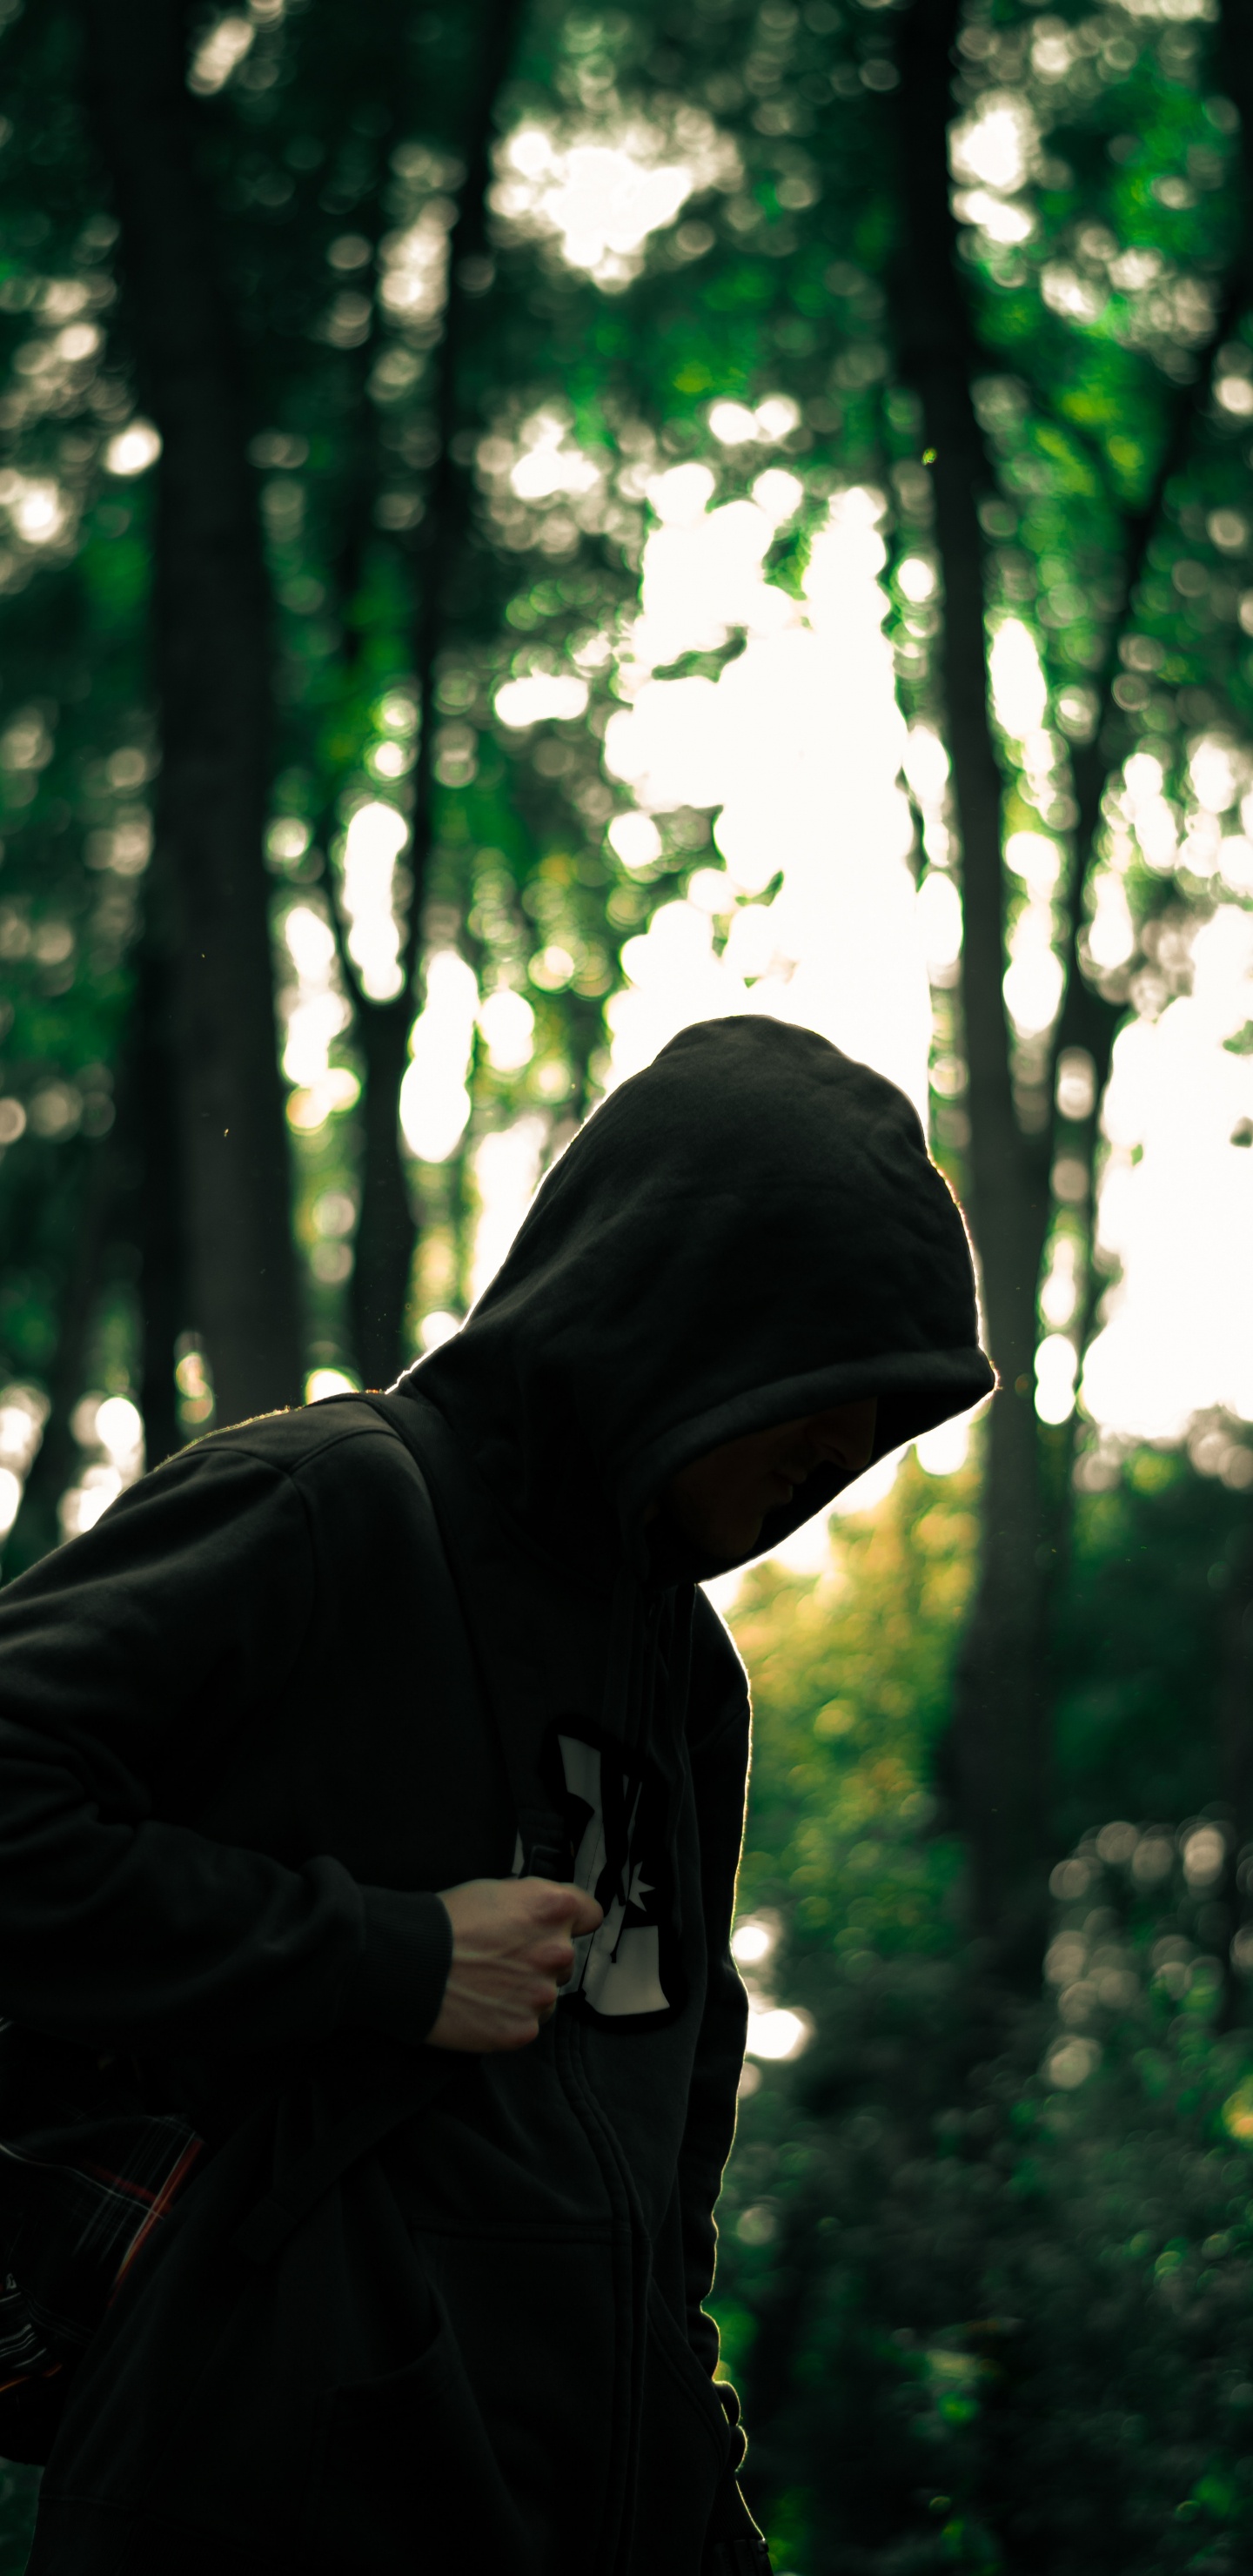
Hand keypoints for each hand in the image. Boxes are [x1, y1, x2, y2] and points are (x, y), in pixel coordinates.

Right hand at [428, 1876, 602, 2053]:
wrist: (410, 1965)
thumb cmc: (445, 1922)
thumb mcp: (497, 1889)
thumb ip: (534, 1901)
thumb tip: (549, 1911)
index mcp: (553, 1909)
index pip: (590, 1914)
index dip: (572, 1918)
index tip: (557, 1926)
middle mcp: (557, 1951)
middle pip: (565, 1957)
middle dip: (541, 1956)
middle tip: (503, 1956)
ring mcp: (541, 1994)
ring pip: (547, 1993)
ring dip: (527, 1990)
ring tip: (488, 1982)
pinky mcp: (523, 2029)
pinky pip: (528, 2022)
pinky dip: (510, 2016)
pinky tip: (484, 2004)